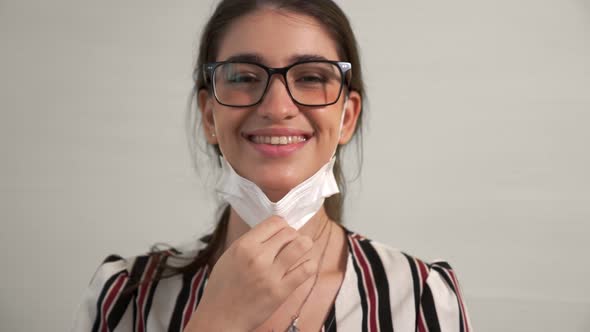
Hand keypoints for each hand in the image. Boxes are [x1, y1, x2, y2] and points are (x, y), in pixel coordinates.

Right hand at [184, 216, 316, 331]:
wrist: (220, 317)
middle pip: (290, 232)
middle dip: (293, 236)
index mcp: (244, 245)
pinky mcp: (281, 291)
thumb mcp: (230, 255)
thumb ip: (251, 242)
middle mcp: (258, 257)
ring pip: (302, 245)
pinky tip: (304, 267)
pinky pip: (306, 270)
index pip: (275, 222)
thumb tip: (275, 231)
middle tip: (290, 245)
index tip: (282, 234)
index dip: (282, 226)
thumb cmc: (223, 287)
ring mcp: (271, 274)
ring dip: (304, 246)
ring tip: (300, 252)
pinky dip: (309, 265)